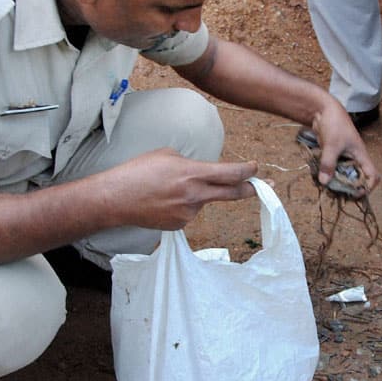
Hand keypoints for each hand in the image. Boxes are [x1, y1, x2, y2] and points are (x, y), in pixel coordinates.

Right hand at [107, 148, 257, 229]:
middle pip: (232, 193)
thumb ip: (191, 164)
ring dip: (197, 194)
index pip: (230, 173)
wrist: (116, 199)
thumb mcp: (167, 155)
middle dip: (250, 188)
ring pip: (204, 201)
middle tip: (265, 186)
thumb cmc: (138, 172)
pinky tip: (163, 200)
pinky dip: (183, 204)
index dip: (247, 171)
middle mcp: (195, 196)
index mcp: (193, 174)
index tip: (255, 168)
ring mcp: (188, 213)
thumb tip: (203, 172)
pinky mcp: (180, 225)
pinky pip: (190, 212)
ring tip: (168, 188)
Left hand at [309, 104, 379, 195]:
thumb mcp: (332, 145)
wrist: (323, 110)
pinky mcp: (334, 155)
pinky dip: (329, 174)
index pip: (372, 176)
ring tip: (327, 187)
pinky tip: (320, 176)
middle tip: (337, 193)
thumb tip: (325, 182)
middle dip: (349, 188)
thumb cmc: (334, 124)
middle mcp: (355, 158)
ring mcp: (344, 157)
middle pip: (357, 179)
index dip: (368, 187)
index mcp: (361, 155)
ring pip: (344, 175)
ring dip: (337, 181)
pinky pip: (334, 169)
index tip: (355, 194)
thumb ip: (328, 164)